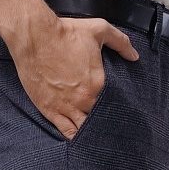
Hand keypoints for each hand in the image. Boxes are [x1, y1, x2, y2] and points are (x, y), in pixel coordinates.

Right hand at [6, 16, 138, 139]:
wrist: (35, 36)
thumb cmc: (64, 33)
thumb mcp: (99, 30)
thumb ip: (121, 42)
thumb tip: (134, 55)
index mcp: (98, 84)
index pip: (113, 103)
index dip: (116, 107)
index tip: (118, 108)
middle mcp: (83, 99)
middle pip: (99, 118)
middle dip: (104, 121)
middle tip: (109, 125)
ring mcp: (66, 107)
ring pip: (84, 129)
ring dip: (91, 131)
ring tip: (96, 135)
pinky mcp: (50, 110)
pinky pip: (66, 131)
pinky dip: (74, 137)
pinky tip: (79, 139)